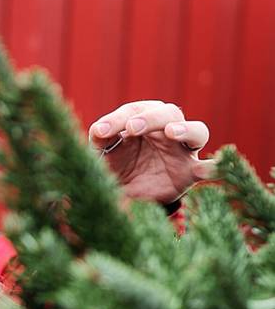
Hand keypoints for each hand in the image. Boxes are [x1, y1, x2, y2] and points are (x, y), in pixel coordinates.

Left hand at [89, 100, 214, 203]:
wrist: (123, 197)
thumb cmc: (114, 168)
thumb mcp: (100, 154)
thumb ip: (99, 141)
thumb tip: (98, 130)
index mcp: (142, 121)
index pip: (134, 111)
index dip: (117, 119)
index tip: (101, 131)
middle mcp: (166, 132)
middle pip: (168, 113)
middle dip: (149, 118)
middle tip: (131, 127)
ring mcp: (181, 151)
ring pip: (196, 132)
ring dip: (186, 129)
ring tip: (172, 132)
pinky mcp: (190, 173)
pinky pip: (206, 168)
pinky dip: (210, 167)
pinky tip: (203, 169)